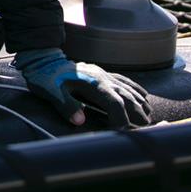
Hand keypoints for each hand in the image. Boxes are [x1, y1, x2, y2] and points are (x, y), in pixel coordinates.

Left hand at [14, 48, 151, 128]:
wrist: (43, 59)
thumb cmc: (46, 78)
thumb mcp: (52, 93)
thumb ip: (66, 106)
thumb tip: (80, 121)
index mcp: (92, 84)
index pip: (115, 104)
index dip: (121, 119)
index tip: (121, 132)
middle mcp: (102, 78)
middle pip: (127, 97)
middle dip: (137, 114)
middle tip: (144, 129)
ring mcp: (103, 74)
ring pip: (128, 89)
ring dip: (140, 103)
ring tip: (147, 118)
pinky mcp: (101, 73)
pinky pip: (124, 80)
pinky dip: (136, 89)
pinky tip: (144, 97)